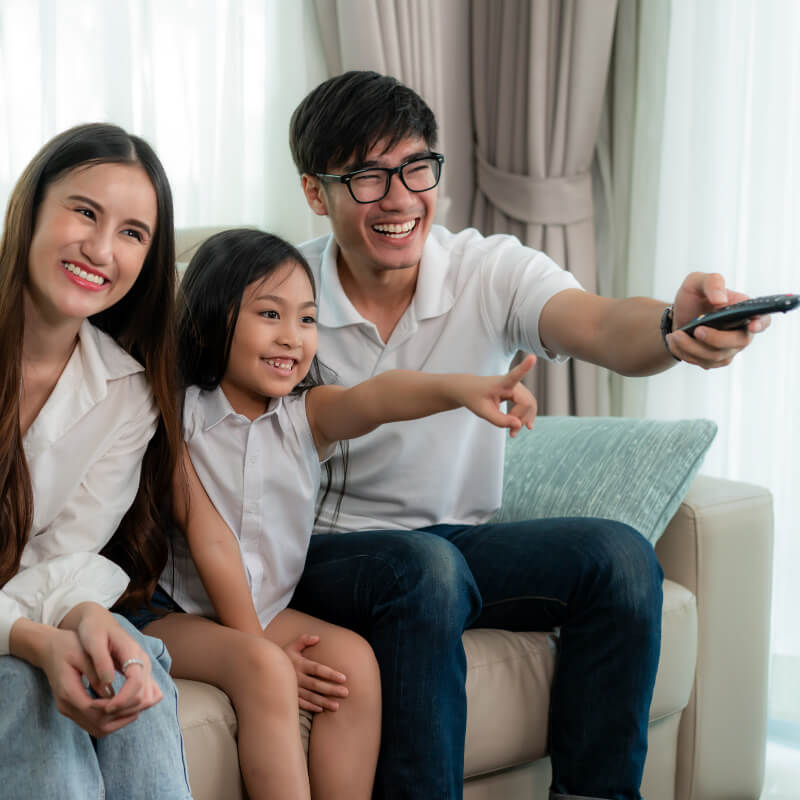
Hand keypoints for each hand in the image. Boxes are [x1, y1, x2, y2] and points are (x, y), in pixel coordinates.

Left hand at [51, 603, 161, 735]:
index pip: (136, 683)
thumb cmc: (93, 628)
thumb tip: (108, 683)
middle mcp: (144, 661)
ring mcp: (145, 668)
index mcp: (132, 652)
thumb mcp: (92, 641)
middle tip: (102, 712)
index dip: (122, 700)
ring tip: (108, 712)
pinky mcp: (142, 673)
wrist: (99, 620)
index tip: (104, 708)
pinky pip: (148, 695)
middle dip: (124, 709)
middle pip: (145, 695)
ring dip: (130, 710)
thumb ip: (101, 661)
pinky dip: (135, 706)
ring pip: (149, 698)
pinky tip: (118, 708)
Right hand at [283, 633, 347, 712]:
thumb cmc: (282, 656)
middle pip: (317, 685)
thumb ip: (304, 640)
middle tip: (346, 693)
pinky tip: (320, 709)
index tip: (344, 678)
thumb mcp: (291, 645)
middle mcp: (297, 677)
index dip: (331, 674)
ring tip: (336, 706)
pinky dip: (310, 707)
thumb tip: (318, 638)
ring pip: (310, 696)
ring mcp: (292, 689)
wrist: (263, 668)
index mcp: (300, 664)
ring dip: (324, 701)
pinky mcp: (288, 697)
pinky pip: (300, 704)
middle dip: (332, 689)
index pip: (318, 669)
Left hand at [457, 355, 536, 436]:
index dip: (525, 367)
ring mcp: (517, 387)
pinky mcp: (518, 393)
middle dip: (521, 419)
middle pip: (527, 403)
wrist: (469, 390)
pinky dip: (524, 418)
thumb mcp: (483, 412)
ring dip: (524, 420)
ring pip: (529, 406)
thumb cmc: (474, 398)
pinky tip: (522, 427)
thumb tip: (518, 425)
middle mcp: (513, 383)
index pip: (515, 375)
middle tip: (511, 433)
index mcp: (501, 383)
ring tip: (513, 433)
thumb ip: (499, 420)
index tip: (532, 357)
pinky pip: (527, 406)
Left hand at [668, 272, 769, 367]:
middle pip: (739, 342)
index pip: (763, 319)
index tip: (752, 326)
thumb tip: (720, 300)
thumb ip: (711, 283)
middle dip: (715, 338)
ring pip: (716, 356)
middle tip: (695, 330)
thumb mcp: (697, 281)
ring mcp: (729, 348)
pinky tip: (674, 341)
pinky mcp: (715, 360)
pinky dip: (685, 353)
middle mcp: (741, 331)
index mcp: (744, 310)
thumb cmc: (693, 297)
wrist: (677, 316)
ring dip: (691, 347)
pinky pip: (702, 362)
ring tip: (675, 335)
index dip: (761, 324)